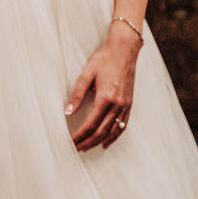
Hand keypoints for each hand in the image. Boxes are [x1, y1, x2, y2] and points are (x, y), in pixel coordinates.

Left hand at [65, 23, 140, 150]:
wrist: (125, 49)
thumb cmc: (104, 59)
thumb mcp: (86, 74)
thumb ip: (76, 94)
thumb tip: (67, 112)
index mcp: (106, 98)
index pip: (91, 124)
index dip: (80, 136)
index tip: (71, 142)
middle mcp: (118, 104)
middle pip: (101, 131)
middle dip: (88, 142)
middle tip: (76, 149)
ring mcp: (126, 105)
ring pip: (113, 131)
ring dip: (99, 142)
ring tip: (87, 148)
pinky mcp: (130, 103)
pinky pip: (123, 125)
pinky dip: (115, 136)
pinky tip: (107, 142)